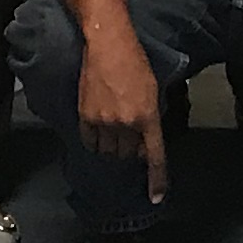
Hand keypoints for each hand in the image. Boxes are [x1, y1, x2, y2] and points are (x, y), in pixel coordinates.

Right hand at [77, 33, 170, 199]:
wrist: (108, 45)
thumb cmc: (135, 62)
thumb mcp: (152, 91)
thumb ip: (150, 118)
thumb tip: (145, 142)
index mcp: (148, 117)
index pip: (155, 156)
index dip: (157, 179)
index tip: (156, 197)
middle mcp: (126, 124)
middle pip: (128, 155)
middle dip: (131, 148)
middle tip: (129, 132)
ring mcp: (104, 122)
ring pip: (109, 151)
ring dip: (113, 145)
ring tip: (113, 126)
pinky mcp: (85, 117)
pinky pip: (90, 142)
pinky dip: (95, 140)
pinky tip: (98, 127)